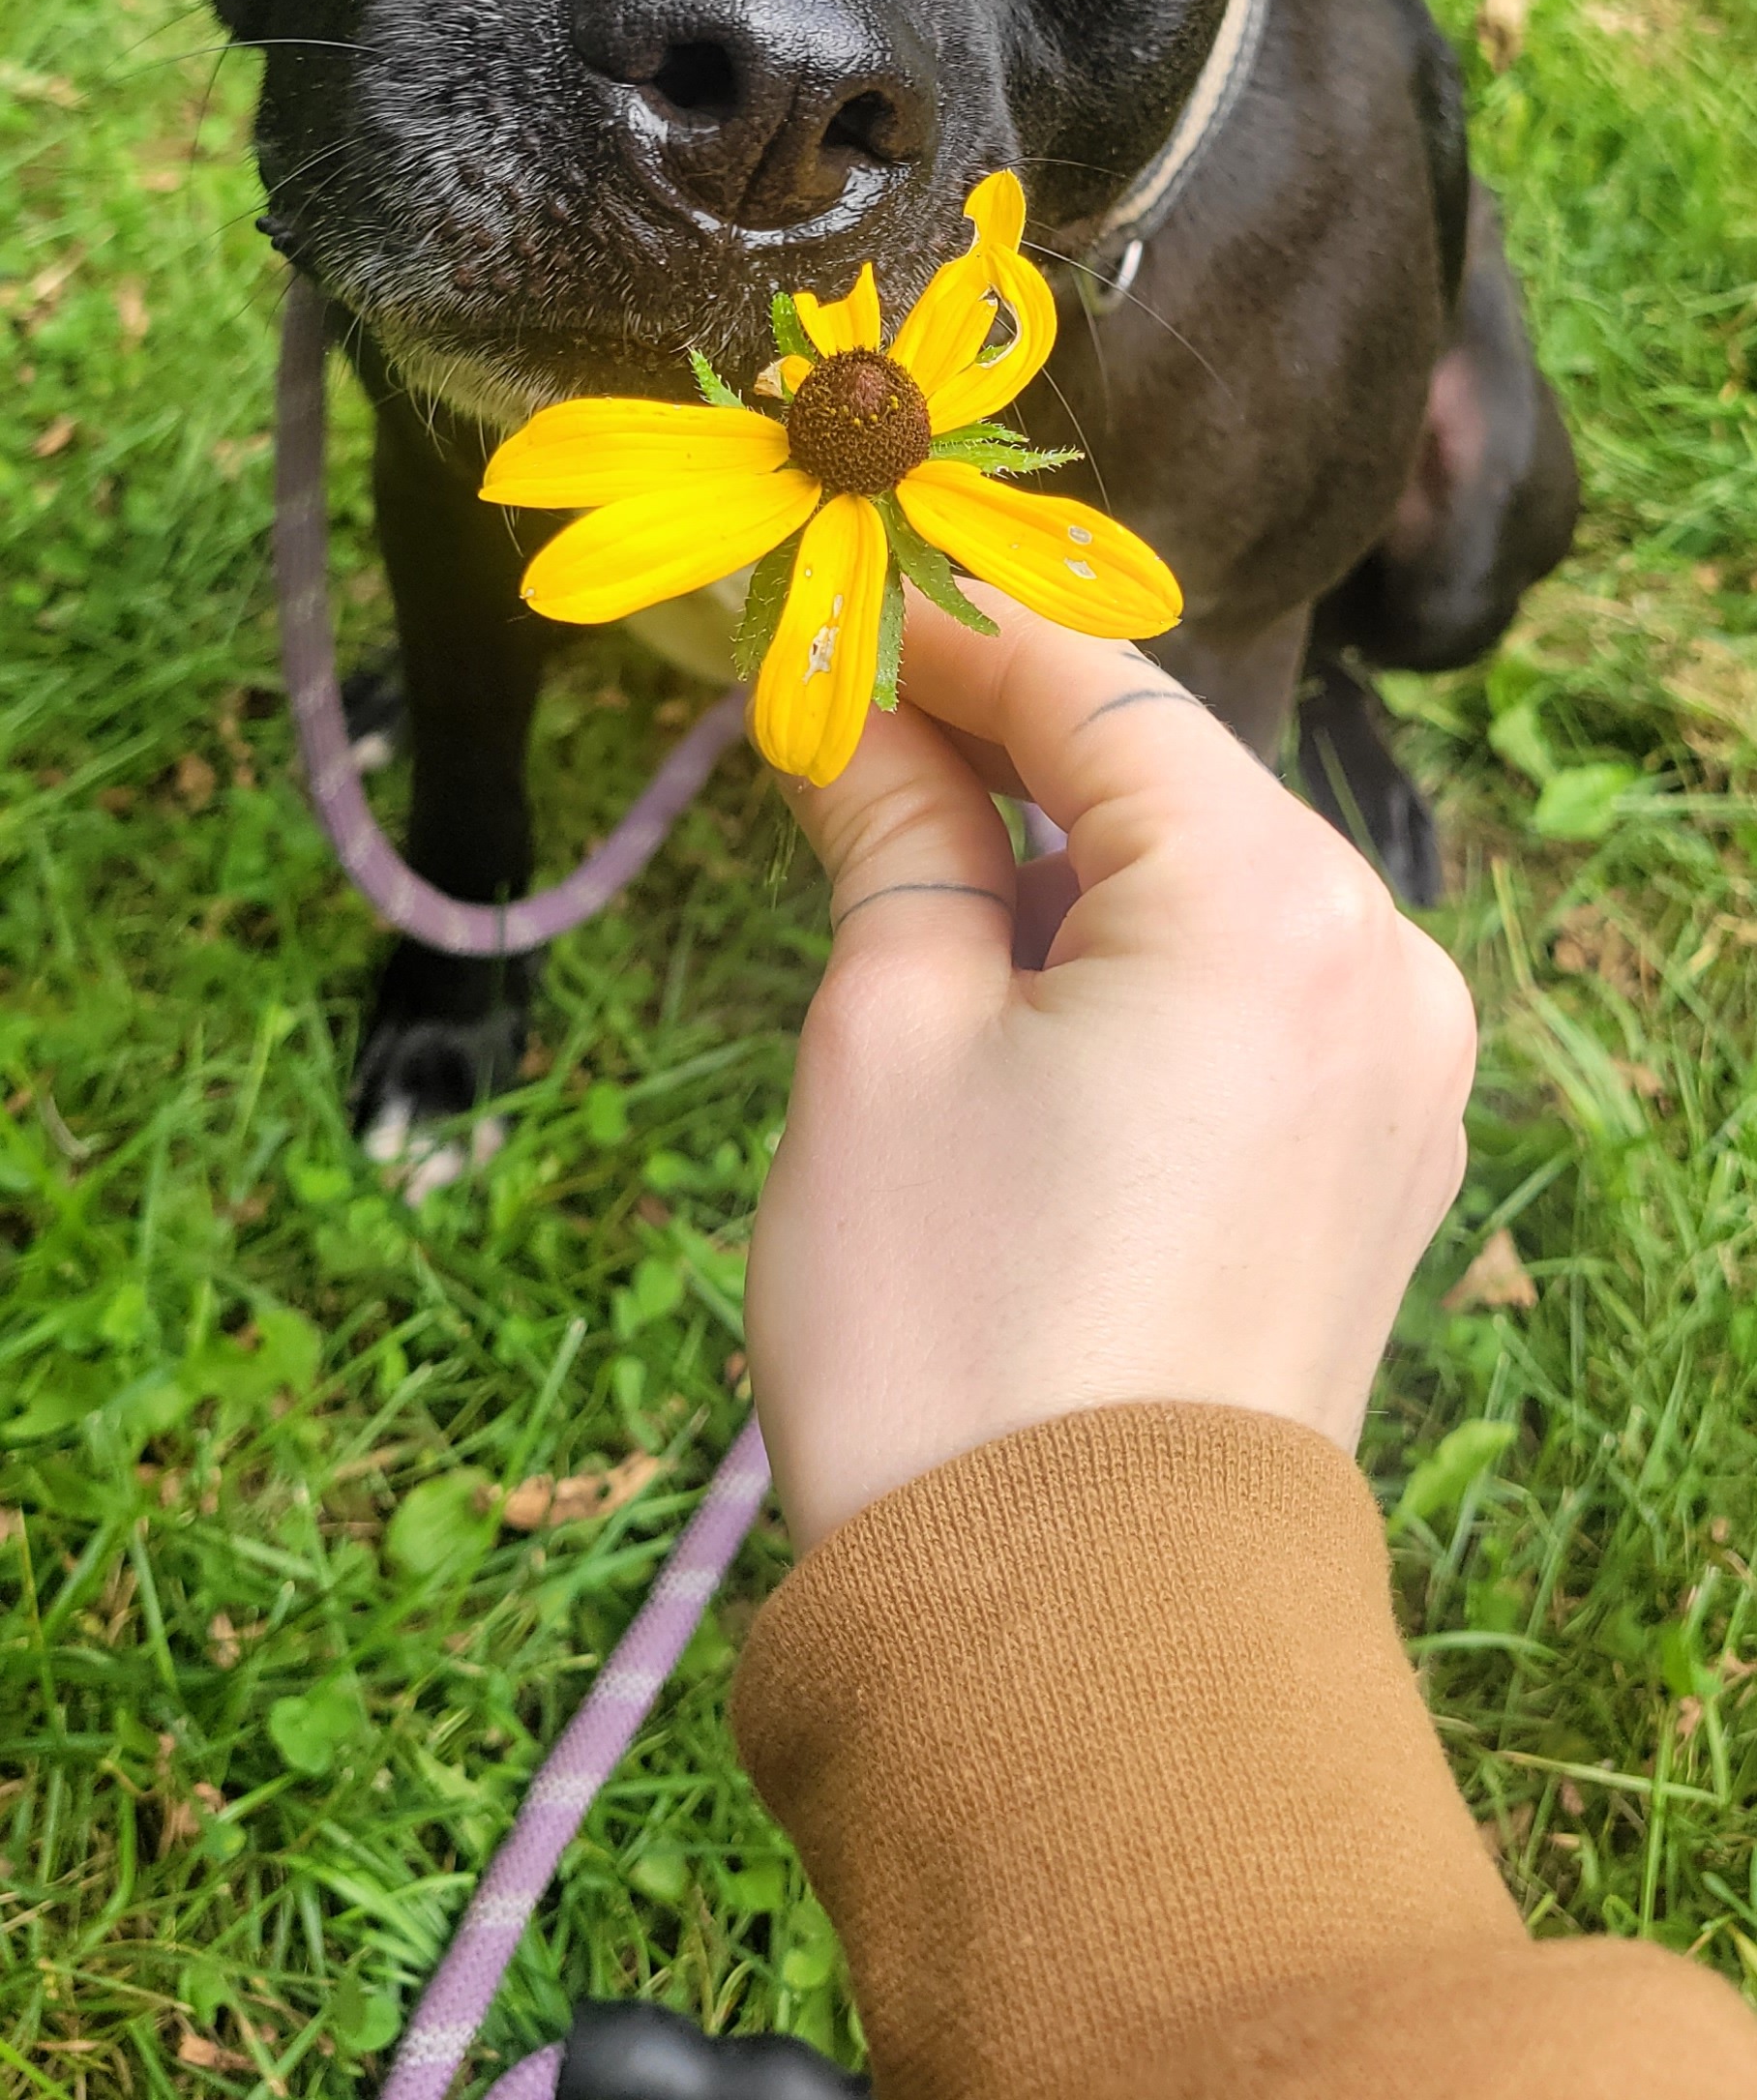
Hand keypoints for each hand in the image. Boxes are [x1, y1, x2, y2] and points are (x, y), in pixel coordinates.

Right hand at [745, 596, 1474, 1550]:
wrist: (1076, 1649)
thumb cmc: (954, 1336)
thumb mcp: (884, 1037)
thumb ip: (892, 830)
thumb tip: (848, 706)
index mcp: (1275, 902)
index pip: (1093, 686)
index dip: (945, 642)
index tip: (827, 623)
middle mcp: (1385, 963)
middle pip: (1168, 782)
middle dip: (1006, 757)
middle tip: (838, 752)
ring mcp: (1405, 1074)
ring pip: (1211, 890)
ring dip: (1071, 870)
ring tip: (909, 899)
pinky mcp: (1385, 1168)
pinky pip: (1257, 1000)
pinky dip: (1140, 972)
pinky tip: (1016, 1016)